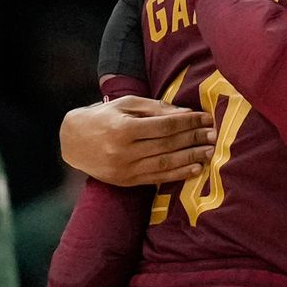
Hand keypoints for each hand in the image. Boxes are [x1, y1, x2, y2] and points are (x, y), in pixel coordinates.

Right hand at [59, 95, 215, 186]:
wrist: (72, 141)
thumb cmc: (103, 117)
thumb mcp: (125, 104)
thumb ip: (155, 108)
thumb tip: (185, 113)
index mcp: (124, 127)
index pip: (164, 126)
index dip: (188, 122)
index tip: (206, 118)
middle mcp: (124, 150)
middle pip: (168, 145)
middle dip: (193, 139)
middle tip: (213, 135)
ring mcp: (125, 169)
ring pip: (164, 164)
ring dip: (190, 158)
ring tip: (209, 152)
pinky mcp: (126, 181)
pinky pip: (156, 178)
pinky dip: (177, 175)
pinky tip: (194, 169)